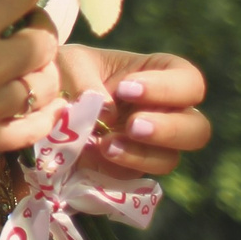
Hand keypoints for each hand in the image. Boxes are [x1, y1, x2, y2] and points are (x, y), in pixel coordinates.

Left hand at [56, 45, 210, 177]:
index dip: (166, 88)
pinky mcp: (131, 169)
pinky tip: (95, 153)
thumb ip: (87, 81)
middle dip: (168, 129)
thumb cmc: (66, 72)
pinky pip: (139, 176)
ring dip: (143, 154)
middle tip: (133, 125)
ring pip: (172, 159)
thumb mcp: (71, 64)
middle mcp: (165, 112)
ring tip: (106, 145)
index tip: (126, 89)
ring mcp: (152, 145)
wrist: (42, 103)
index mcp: (159, 75)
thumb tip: (107, 114)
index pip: (189, 81)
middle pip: (198, 129)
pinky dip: (119, 166)